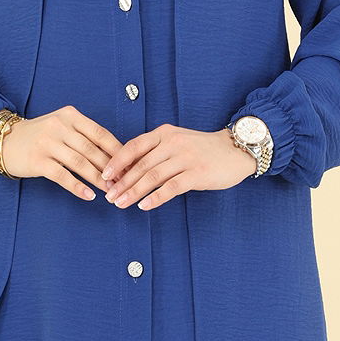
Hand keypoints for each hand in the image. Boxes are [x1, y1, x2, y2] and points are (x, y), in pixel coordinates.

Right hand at [0, 105, 123, 200]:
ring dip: (97, 179)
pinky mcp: (38, 160)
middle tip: (123, 182)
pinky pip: (62, 176)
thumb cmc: (39, 134)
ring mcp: (48, 143)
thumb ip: (83, 134)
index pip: (100, 133)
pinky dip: (78, 187)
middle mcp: (59, 126)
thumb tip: (113, 154)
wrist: (5, 139)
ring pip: (80, 163)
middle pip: (92, 149)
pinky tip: (89, 195)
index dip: (116, 150)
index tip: (129, 164)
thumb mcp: (61, 124)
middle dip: (110, 168)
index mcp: (70, 115)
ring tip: (110, 190)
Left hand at [101, 124, 256, 210]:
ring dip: (134, 192)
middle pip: (140, 164)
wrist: (235, 150)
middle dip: (122, 182)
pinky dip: (156, 197)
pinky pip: (171, 187)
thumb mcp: (177, 142)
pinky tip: (145, 206)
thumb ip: (156, 152)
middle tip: (109, 196)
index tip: (104, 176)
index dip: (117, 162)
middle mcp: (173, 143)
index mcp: (164, 134)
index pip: (134, 146)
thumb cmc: (202, 149)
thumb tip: (128, 170)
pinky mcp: (197, 173)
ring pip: (152, 176)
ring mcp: (185, 158)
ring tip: (121, 204)